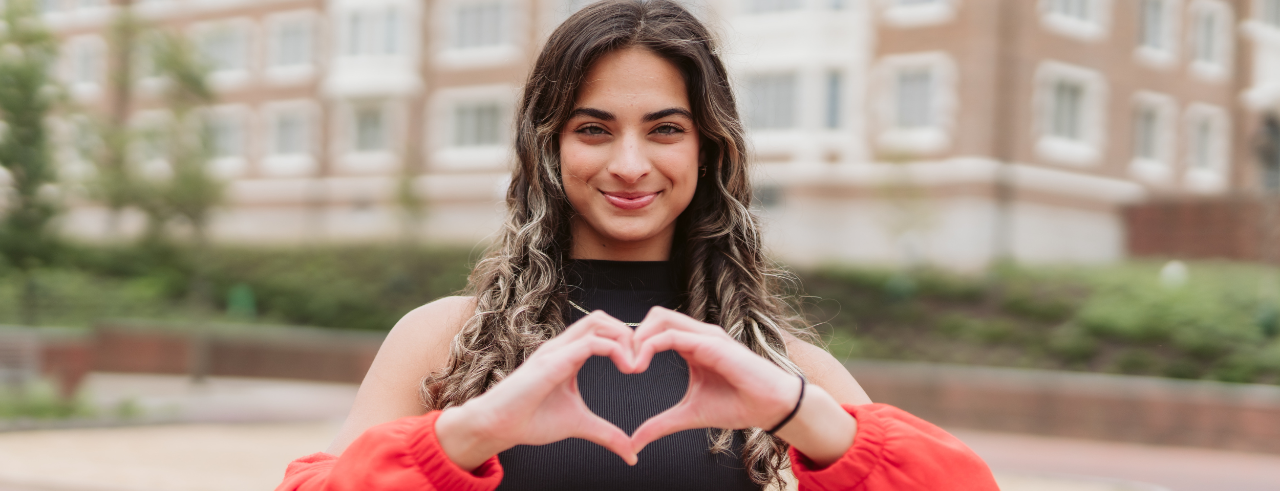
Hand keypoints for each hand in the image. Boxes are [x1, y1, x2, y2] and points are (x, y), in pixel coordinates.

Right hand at [435, 312, 638, 469]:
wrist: (498, 426)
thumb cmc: (531, 421)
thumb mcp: (580, 425)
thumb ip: (606, 434)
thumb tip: (632, 454)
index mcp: (569, 355)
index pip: (602, 329)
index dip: (626, 341)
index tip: (639, 367)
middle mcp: (562, 346)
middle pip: (602, 318)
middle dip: (629, 334)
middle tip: (641, 362)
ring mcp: (556, 350)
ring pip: (598, 322)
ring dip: (624, 338)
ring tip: (635, 365)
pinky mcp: (552, 361)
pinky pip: (590, 343)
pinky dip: (614, 350)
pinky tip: (626, 369)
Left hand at [628, 307, 856, 466]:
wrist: (770, 406)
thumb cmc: (736, 405)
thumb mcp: (688, 415)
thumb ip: (660, 424)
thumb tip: (634, 443)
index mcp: (691, 345)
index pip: (655, 329)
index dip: (633, 343)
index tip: (619, 367)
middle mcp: (697, 334)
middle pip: (654, 316)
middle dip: (631, 336)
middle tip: (621, 364)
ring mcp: (705, 335)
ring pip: (660, 318)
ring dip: (638, 339)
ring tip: (629, 366)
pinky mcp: (711, 343)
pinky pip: (673, 335)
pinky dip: (650, 346)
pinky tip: (640, 366)